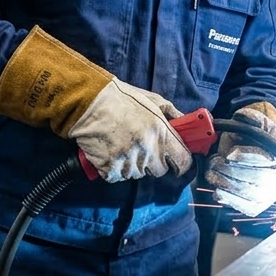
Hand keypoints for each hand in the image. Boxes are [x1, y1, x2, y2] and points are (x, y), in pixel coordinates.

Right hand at [69, 80, 191, 182]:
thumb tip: (186, 125)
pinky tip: (110, 152)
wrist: (89, 102)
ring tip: (122, 145)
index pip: (183, 161)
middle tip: (142, 148)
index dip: (180, 163)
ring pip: (138, 174)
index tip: (175, 161)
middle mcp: (146, 150)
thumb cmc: (121, 98)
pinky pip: (118, 177)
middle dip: (154, 162)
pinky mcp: (110, 169)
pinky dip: (114, 169)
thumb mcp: (152, 100)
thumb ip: (172, 114)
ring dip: (133, 165)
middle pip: (159, 171)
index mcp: (161, 133)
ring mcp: (128, 161)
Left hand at [205, 102, 275, 216]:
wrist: (258, 147)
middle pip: (257, 180)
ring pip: (250, 195)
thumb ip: (250, 117)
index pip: (265, 159)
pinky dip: (231, 201)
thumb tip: (244, 117)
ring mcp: (270, 193)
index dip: (246, 158)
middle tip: (214, 162)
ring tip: (212, 172)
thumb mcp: (253, 120)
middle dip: (231, 172)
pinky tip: (218, 191)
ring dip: (226, 185)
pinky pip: (248, 208)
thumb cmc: (253, 134)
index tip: (229, 154)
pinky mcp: (259, 204)